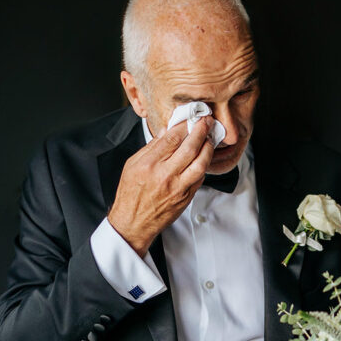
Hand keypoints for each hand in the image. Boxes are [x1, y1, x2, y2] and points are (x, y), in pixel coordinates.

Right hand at [108, 119, 214, 255]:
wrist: (133, 222)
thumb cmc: (130, 194)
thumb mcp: (132, 165)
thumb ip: (151, 147)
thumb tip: (166, 131)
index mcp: (149, 165)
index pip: (172, 139)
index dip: (184, 125)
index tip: (190, 118)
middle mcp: (165, 175)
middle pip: (189, 148)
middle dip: (201, 131)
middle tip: (207, 121)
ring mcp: (178, 188)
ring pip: (200, 163)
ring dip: (208, 148)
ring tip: (210, 138)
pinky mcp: (186, 198)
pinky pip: (200, 178)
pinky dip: (203, 165)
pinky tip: (203, 158)